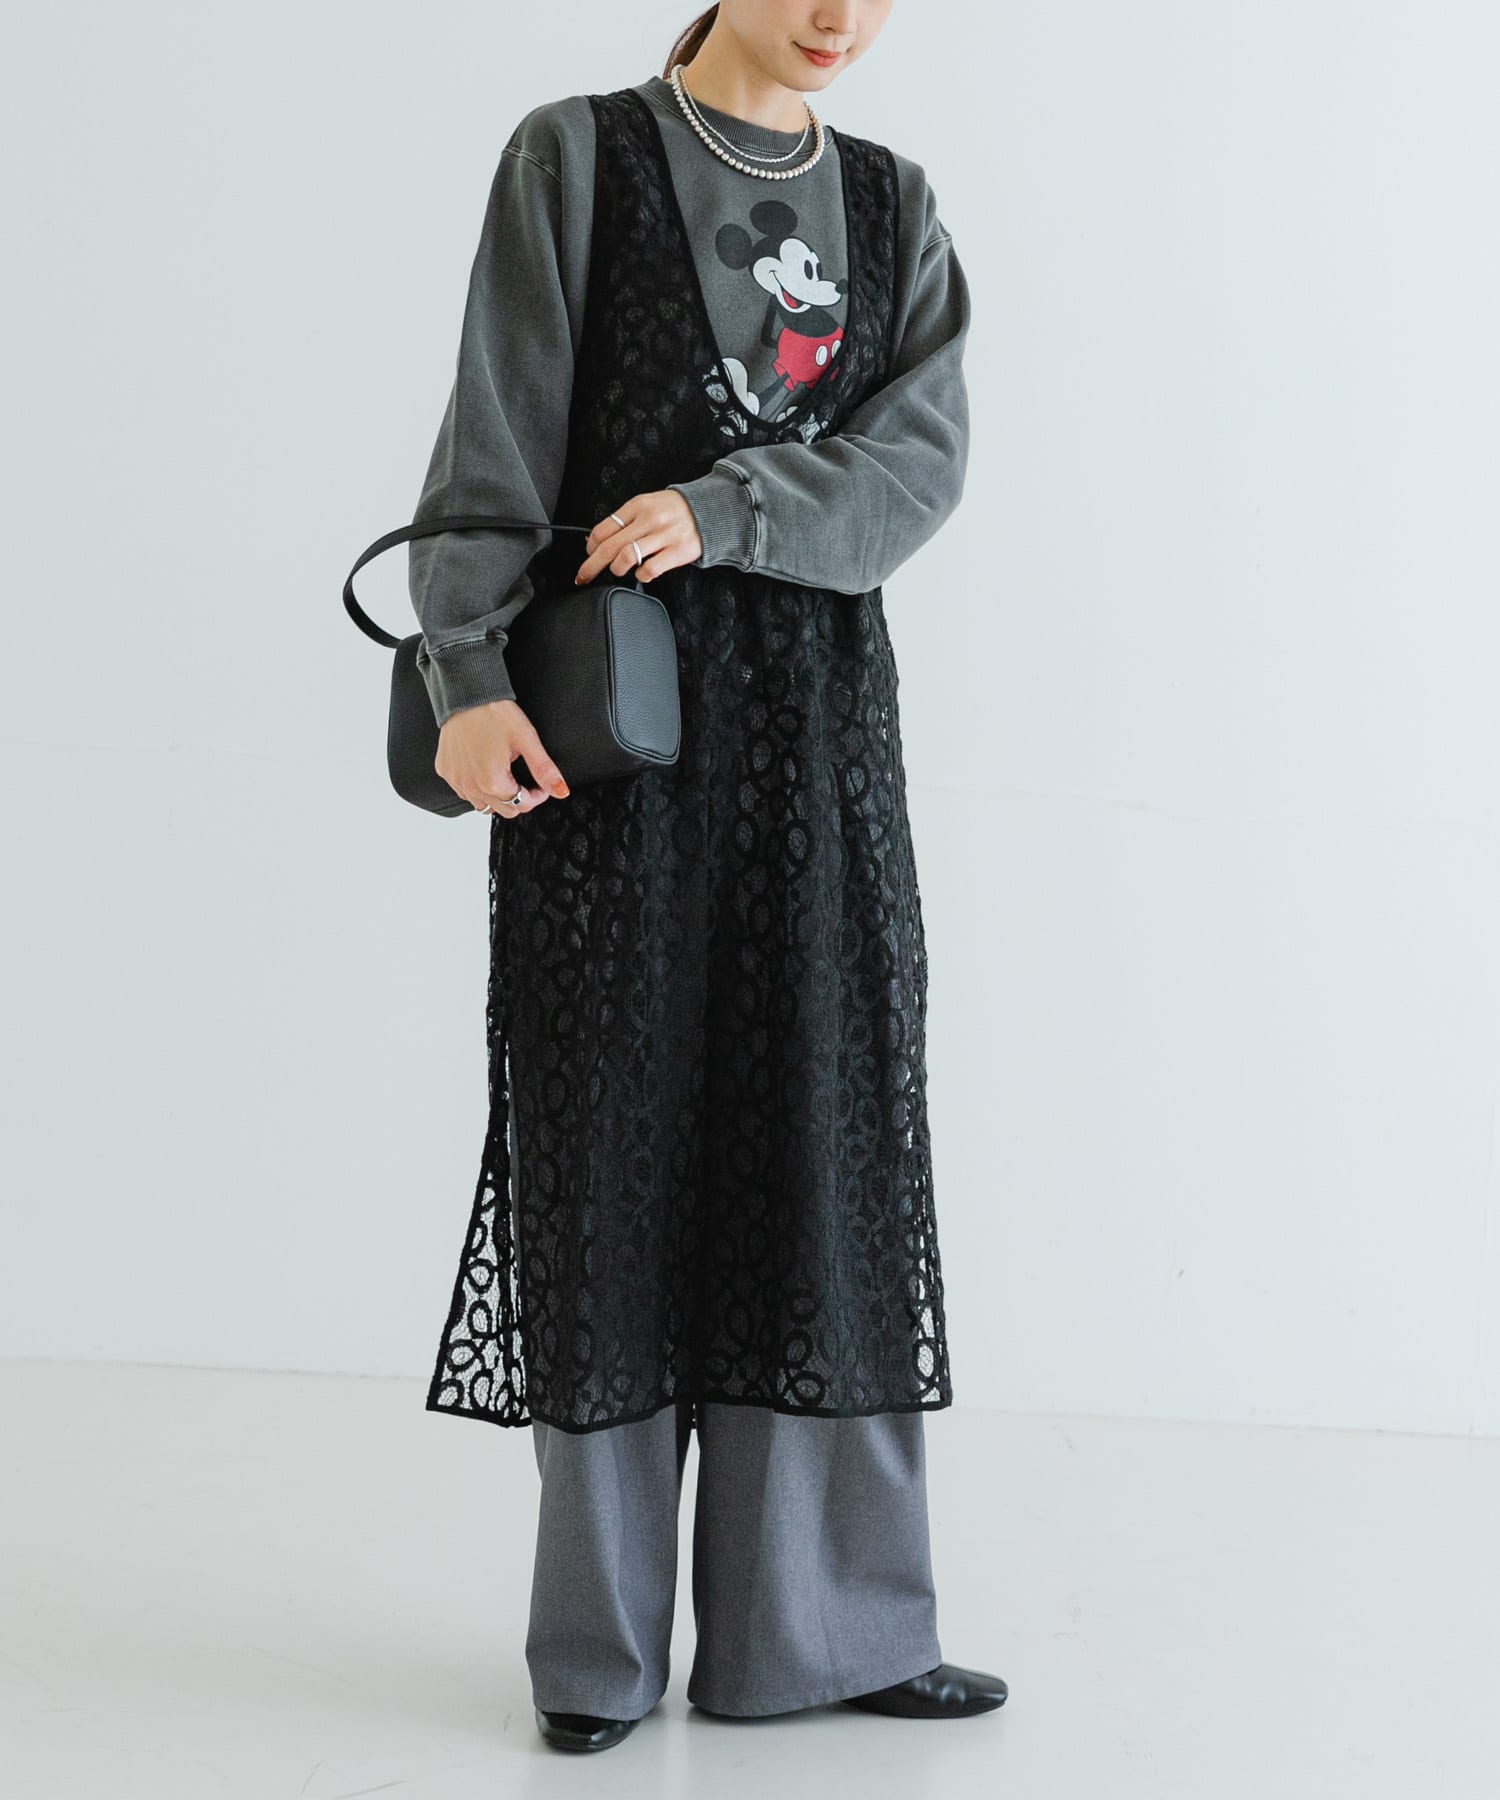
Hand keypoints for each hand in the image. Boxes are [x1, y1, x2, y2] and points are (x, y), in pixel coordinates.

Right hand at [434, 698, 569, 817]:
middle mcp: (471, 786)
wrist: (466, 694)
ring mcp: (456, 780)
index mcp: (492, 782)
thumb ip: (544, 770)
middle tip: (524, 779)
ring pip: (483, 805)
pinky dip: (476, 787)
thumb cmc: (494, 713)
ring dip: (496, 796)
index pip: (522, 804)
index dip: (537, 796)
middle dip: (519, 798)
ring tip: (504, 774)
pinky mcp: (445, 771)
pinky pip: (464, 791)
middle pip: (504, 810)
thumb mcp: (526, 740)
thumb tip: (561, 791)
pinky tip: (484, 770)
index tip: (540, 784)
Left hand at [574, 489, 703, 585]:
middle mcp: (650, 519)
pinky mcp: (679, 551)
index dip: (590, 546)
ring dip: (617, 569)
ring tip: (618, 570)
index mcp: (638, 505)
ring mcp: (665, 535)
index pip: (603, 529)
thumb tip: (598, 541)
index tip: (588, 555)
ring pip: (627, 557)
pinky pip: (650, 569)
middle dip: (591, 566)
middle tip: (583, 577)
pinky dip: (641, 575)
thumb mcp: (648, 504)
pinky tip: (643, 572)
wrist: (711, 510)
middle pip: (609, 546)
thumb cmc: (674, 511)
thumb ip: (627, 520)